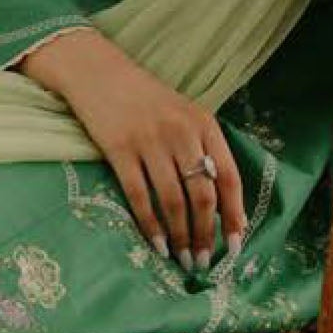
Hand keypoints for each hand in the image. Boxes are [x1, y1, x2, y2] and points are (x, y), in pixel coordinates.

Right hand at [15, 30, 247, 271]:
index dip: (234, 214)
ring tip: (184, 259)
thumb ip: (205, 152)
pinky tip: (157, 244)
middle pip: (202, 194)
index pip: (228, 176)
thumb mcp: (184, 116)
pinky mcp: (119, 149)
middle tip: (205, 261)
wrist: (98, 72)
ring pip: (173, 200)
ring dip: (181, 236)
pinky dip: (151, 225)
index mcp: (204, 124)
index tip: (234, 244)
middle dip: (205, 233)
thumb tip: (226, 208)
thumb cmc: (146, 100)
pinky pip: (140, 196)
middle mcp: (181, 132)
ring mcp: (149, 140)